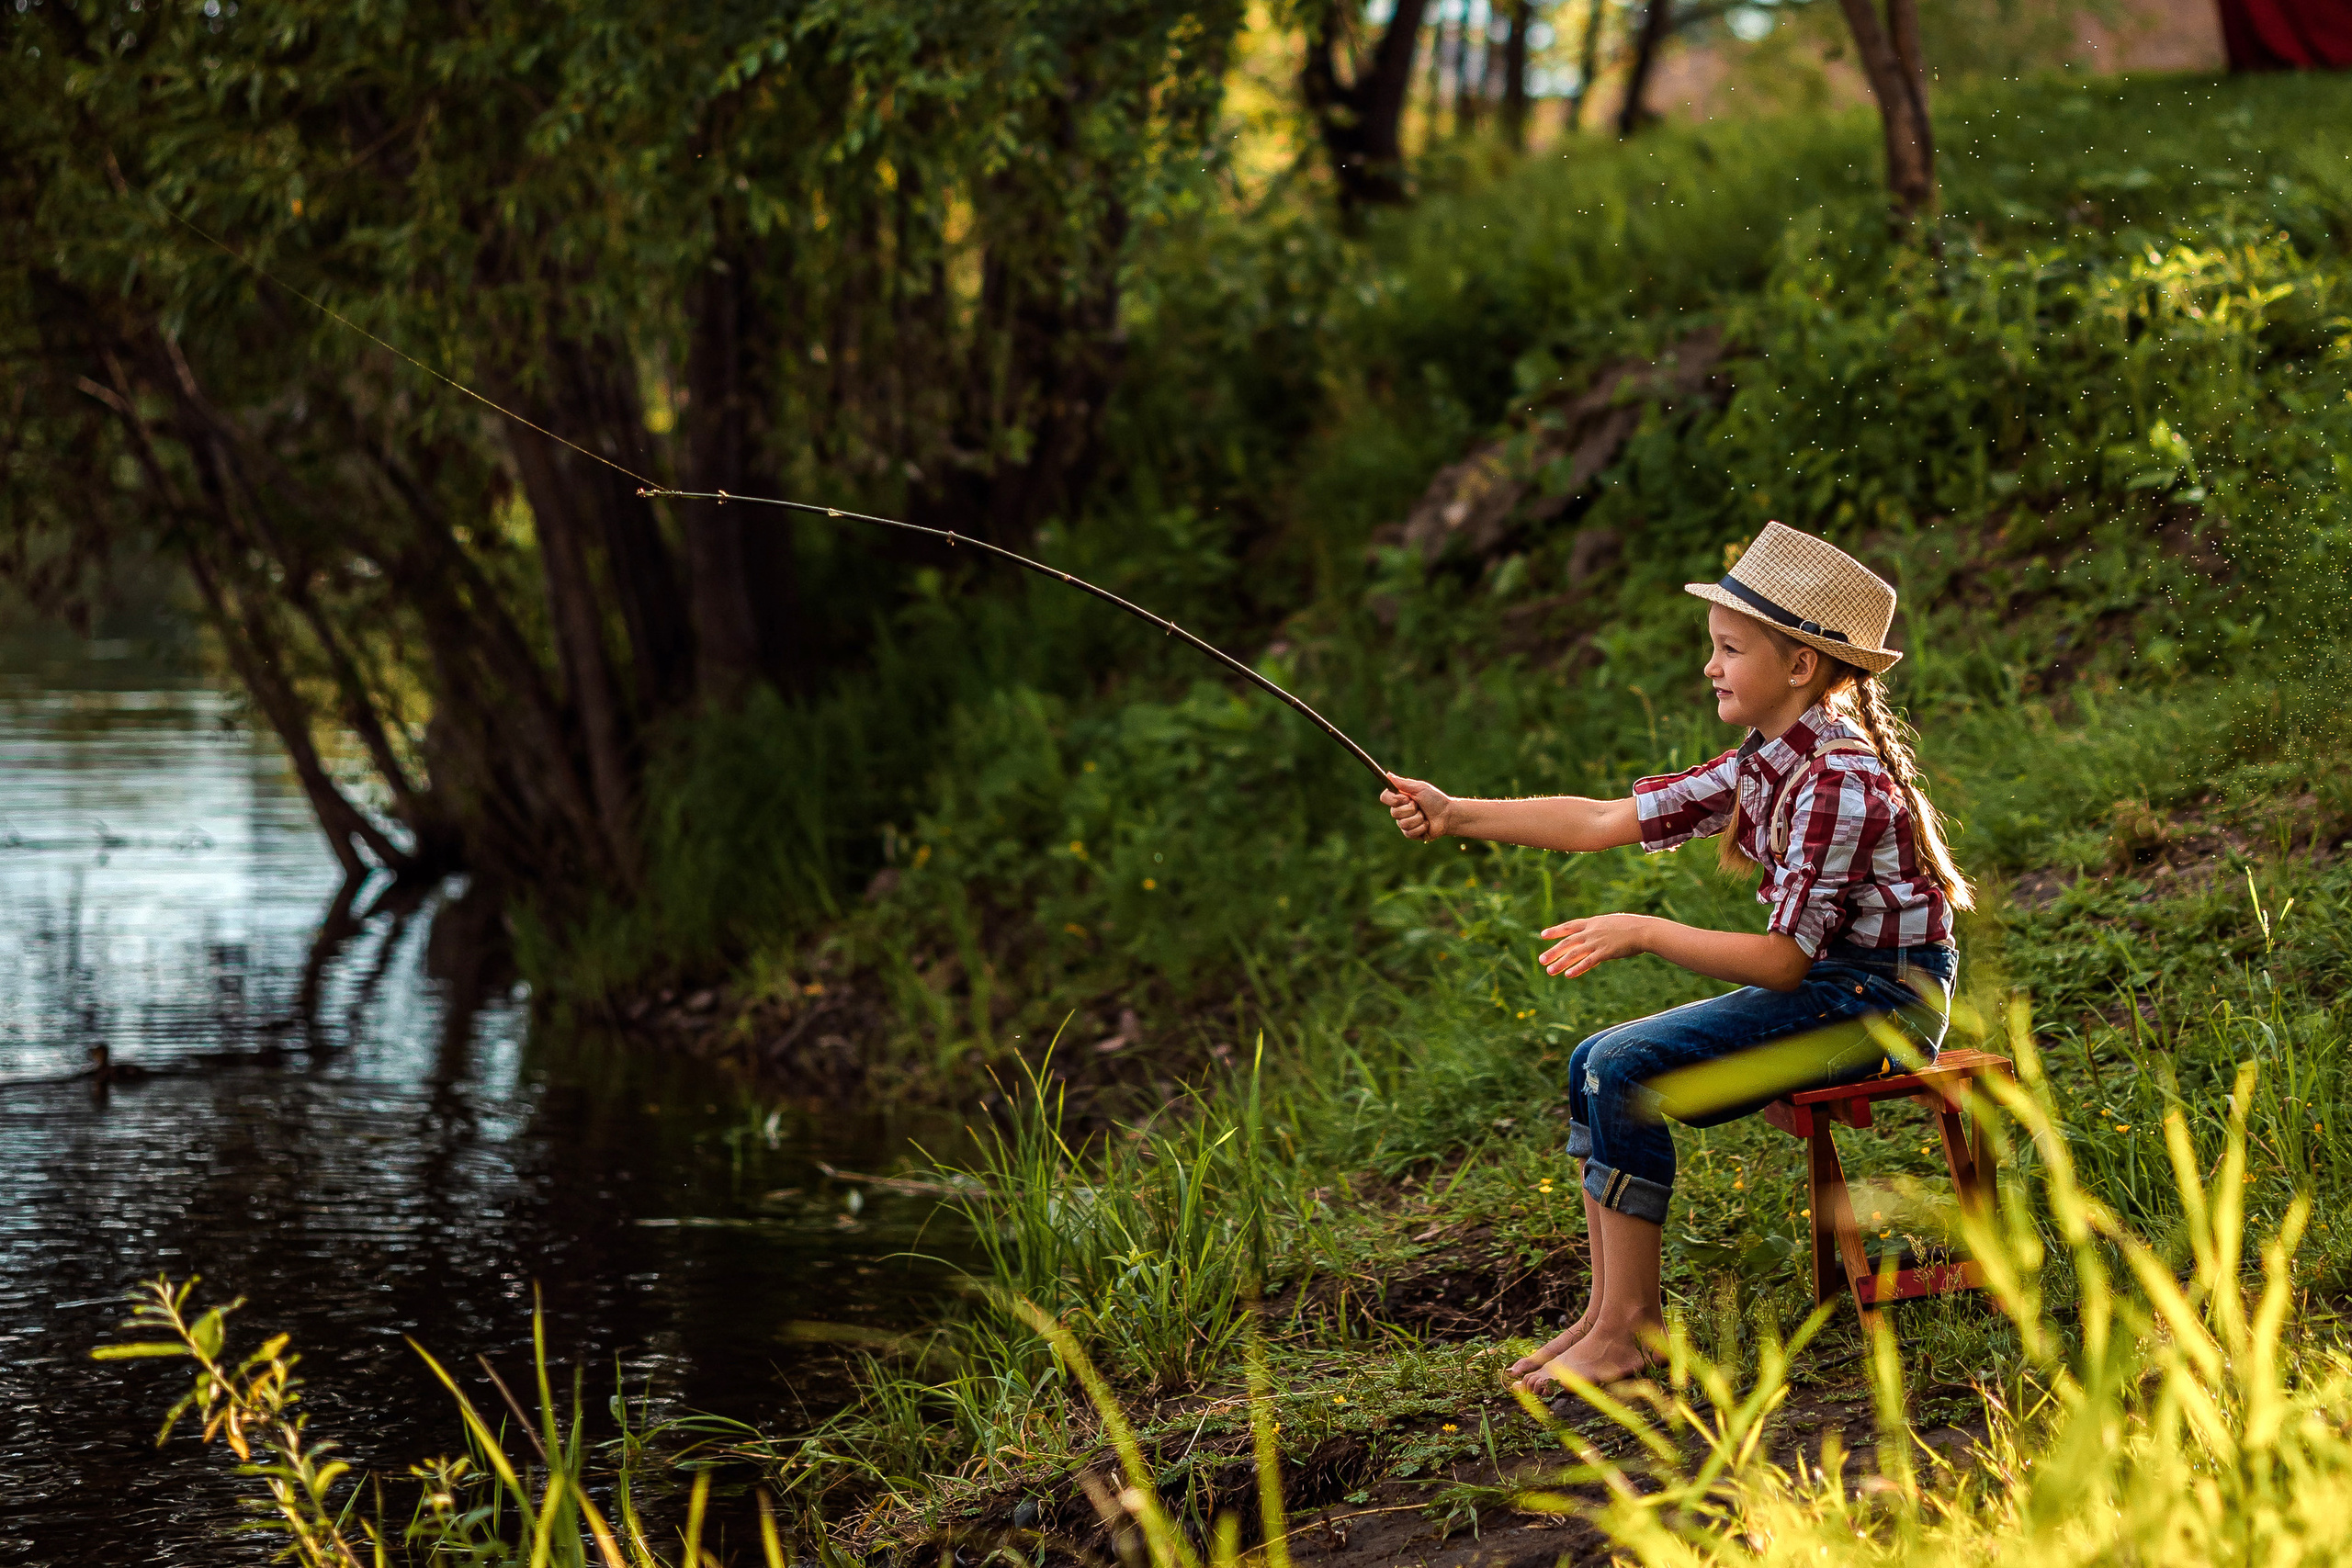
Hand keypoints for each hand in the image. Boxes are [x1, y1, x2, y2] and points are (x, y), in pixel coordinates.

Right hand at [1382, 775, 1454, 840]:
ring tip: (1425, 816)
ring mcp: (1404, 823)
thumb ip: (1403, 783)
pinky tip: (1427, 824)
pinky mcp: (1410, 833)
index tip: (1406, 798)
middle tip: (1420, 806)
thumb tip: (1388, 775)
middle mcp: (1400, 810)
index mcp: (1400, 798)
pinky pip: (1409, 832)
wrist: (1448, 815)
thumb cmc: (1435, 799)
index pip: (1385, 798)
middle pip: (1394, 813)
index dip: (1393, 799)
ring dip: (1418, 819)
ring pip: (1403, 824)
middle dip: (1411, 809)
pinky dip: (1421, 827)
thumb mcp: (1420, 788)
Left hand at [1538, 914, 1652, 977]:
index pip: (1570, 926)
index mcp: (1593, 922)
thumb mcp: (1613, 923)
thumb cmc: (1633, 926)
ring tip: (1550, 971)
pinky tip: (1568, 975)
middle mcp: (1592, 931)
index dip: (1556, 931)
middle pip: (1568, 942)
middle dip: (1553, 951)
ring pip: (1574, 954)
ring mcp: (1597, 942)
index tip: (1543, 935)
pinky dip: (1577, 968)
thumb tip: (1599, 931)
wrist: (1645, 930)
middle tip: (1541, 960)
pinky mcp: (1605, 952)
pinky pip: (1588, 962)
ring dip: (1561, 963)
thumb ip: (1603, 928)